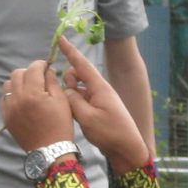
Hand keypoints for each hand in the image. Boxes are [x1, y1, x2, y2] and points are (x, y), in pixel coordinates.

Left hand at [1, 56, 74, 151]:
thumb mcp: (62, 101)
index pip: (33, 68)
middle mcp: (17, 98)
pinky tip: (23, 101)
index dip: (40, 64)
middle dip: (29, 72)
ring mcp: (9, 108)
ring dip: (18, 82)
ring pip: (8, 85)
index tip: (46, 67)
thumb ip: (53, 82)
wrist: (49, 151)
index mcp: (33, 93)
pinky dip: (13, 95)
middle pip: (17, 74)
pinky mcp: (6, 117)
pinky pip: (5, 99)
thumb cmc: (60, 125)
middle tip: (38, 79)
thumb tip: (47, 70)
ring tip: (29, 89)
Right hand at [54, 36, 150, 171]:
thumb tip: (66, 91)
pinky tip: (75, 116)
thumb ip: (73, 101)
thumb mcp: (87, 118)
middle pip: (78, 75)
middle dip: (69, 81)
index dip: (70, 51)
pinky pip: (82, 99)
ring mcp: (100, 99)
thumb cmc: (109, 133)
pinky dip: (76, 103)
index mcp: (100, 87)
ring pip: (79, 88)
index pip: (82, 64)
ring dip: (72, 95)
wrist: (127, 149)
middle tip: (70, 99)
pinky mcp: (99, 109)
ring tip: (74, 113)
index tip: (60, 38)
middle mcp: (100, 90)